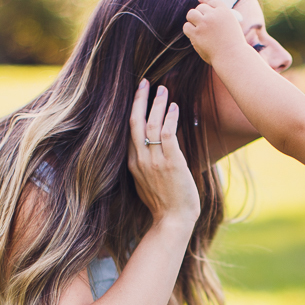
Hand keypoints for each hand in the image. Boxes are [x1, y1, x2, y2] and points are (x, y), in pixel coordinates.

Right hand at [128, 79, 199, 226]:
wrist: (173, 222)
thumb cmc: (164, 205)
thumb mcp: (147, 183)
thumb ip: (146, 165)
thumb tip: (152, 151)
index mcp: (133, 164)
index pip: (129, 130)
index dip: (133, 110)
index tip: (138, 94)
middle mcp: (140, 160)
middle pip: (134, 122)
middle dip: (139, 99)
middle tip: (145, 81)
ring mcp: (154, 161)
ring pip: (151, 124)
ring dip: (157, 104)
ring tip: (163, 89)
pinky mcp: (171, 163)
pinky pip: (168, 134)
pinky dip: (170, 118)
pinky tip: (175, 107)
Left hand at [183, 0, 245, 64]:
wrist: (233, 57)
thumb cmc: (233, 45)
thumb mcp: (231, 26)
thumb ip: (220, 17)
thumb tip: (205, 7)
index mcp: (224, 11)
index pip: (211, 0)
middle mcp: (214, 15)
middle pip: (200, 7)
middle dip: (200, 14)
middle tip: (201, 23)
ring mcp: (205, 23)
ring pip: (191, 14)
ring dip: (192, 20)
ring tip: (197, 28)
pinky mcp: (197, 34)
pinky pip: (186, 26)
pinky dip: (189, 30)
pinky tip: (194, 35)